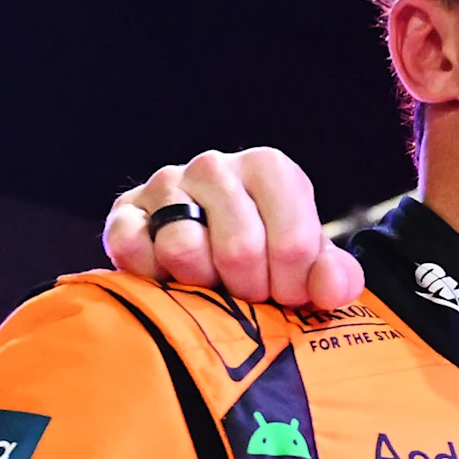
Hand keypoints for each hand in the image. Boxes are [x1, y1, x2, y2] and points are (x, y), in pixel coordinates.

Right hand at [101, 147, 362, 309]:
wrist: (208, 247)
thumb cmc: (268, 253)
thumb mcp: (310, 262)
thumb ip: (334, 276)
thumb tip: (332, 289)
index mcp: (269, 168)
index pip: (294, 244)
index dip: (293, 287)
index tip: (288, 293)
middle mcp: (214, 165)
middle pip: (240, 252)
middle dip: (249, 291)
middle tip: (249, 293)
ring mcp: (165, 184)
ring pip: (184, 250)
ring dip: (202, 285)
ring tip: (212, 281)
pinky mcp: (124, 211)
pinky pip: (132, 250)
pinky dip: (151, 276)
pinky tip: (170, 277)